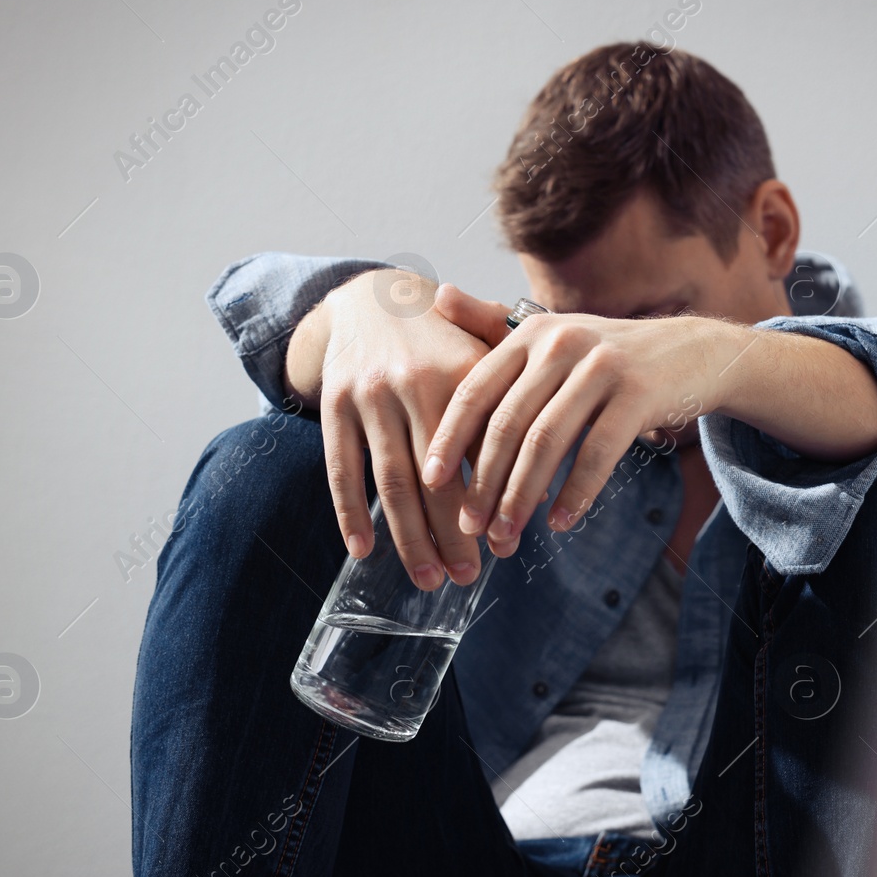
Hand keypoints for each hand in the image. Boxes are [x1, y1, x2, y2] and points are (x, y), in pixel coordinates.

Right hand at [286, 271, 512, 588]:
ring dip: (409, 537)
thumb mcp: (485, 358)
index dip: (494, 502)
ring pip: (391, 480)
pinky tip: (363, 550)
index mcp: (463, 373)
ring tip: (429, 578)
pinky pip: (341, 468)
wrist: (373, 298)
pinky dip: (350, 513)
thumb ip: (515, 410)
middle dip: (453, 534)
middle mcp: (414, 384)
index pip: (483, 454)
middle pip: (436, 478)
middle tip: (468, 577)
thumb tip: (542, 486)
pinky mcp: (334, 404)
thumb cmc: (446, 342)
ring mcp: (370, 396)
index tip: (507, 545)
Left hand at [419, 306, 729, 557]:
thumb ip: (491, 323)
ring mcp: (602, 366)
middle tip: (469, 527)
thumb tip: (438, 295)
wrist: (691, 352)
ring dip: (522, 497)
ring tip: (508, 535)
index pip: (476, 389)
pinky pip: (598, 453)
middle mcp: (561, 342)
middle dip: (484, 482)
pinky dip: (575, 493)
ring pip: (547, 442)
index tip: (430, 482)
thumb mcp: (550, 334)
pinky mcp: (639, 393)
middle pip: (508, 424)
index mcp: (530, 332)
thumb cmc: (606, 356)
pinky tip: (560, 524)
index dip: (449, 438)